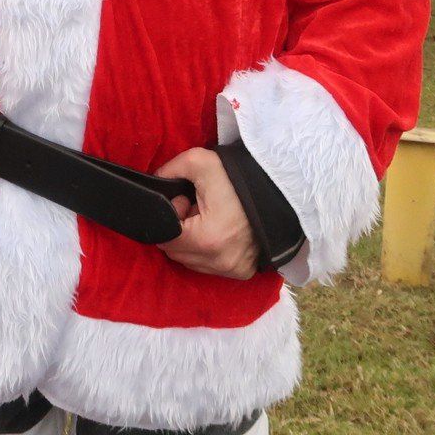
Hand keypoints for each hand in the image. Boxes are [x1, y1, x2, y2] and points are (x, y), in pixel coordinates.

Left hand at [156, 147, 257, 280]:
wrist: (279, 191)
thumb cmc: (238, 179)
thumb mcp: (200, 162)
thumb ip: (170, 170)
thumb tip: (155, 182)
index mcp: (206, 239)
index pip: (165, 237)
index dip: (170, 217)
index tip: (184, 201)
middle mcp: (219, 262)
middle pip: (175, 251)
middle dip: (179, 230)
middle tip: (195, 207)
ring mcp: (231, 270)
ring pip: (191, 261)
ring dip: (192, 242)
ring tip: (209, 219)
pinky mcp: (241, 273)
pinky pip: (209, 267)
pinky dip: (207, 251)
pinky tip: (219, 231)